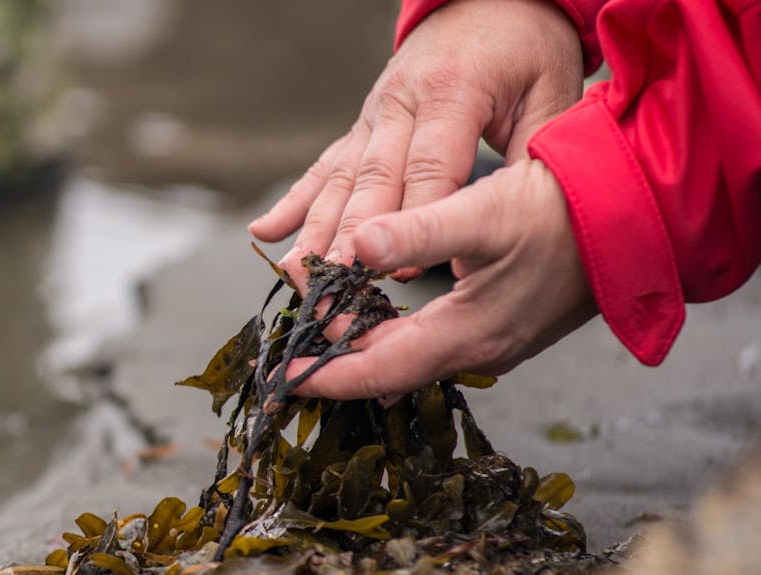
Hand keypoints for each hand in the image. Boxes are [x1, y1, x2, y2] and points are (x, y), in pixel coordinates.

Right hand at [250, 0, 583, 285]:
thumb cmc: (525, 49)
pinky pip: (322, 166)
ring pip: (339, 179)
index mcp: (452, 91)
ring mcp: (373, 114)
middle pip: (373, 179)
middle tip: (336, 285)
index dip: (416, 222)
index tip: (403, 271)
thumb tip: (523, 215)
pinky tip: (265, 232)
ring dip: (315, 230)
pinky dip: (293, 202)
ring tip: (295, 274)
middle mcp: (401, 102)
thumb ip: (534, 152)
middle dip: (352, 237)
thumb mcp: (549, 92)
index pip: (430, 168)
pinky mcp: (361, 125)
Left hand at [285, 159, 595, 399]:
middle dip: (332, 357)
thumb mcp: (483, 214)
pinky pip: (429, 342)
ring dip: (359, 343)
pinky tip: (369, 314)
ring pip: (407, 356)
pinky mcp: (501, 325)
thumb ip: (416, 233)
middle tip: (286, 340)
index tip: (278, 376)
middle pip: (385, 369)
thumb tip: (354, 246)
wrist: (637, 212)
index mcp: (467, 337)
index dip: (324, 376)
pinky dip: (390, 332)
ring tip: (315, 324)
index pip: (376, 374)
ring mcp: (492, 342)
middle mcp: (477, 351)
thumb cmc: (565, 211)